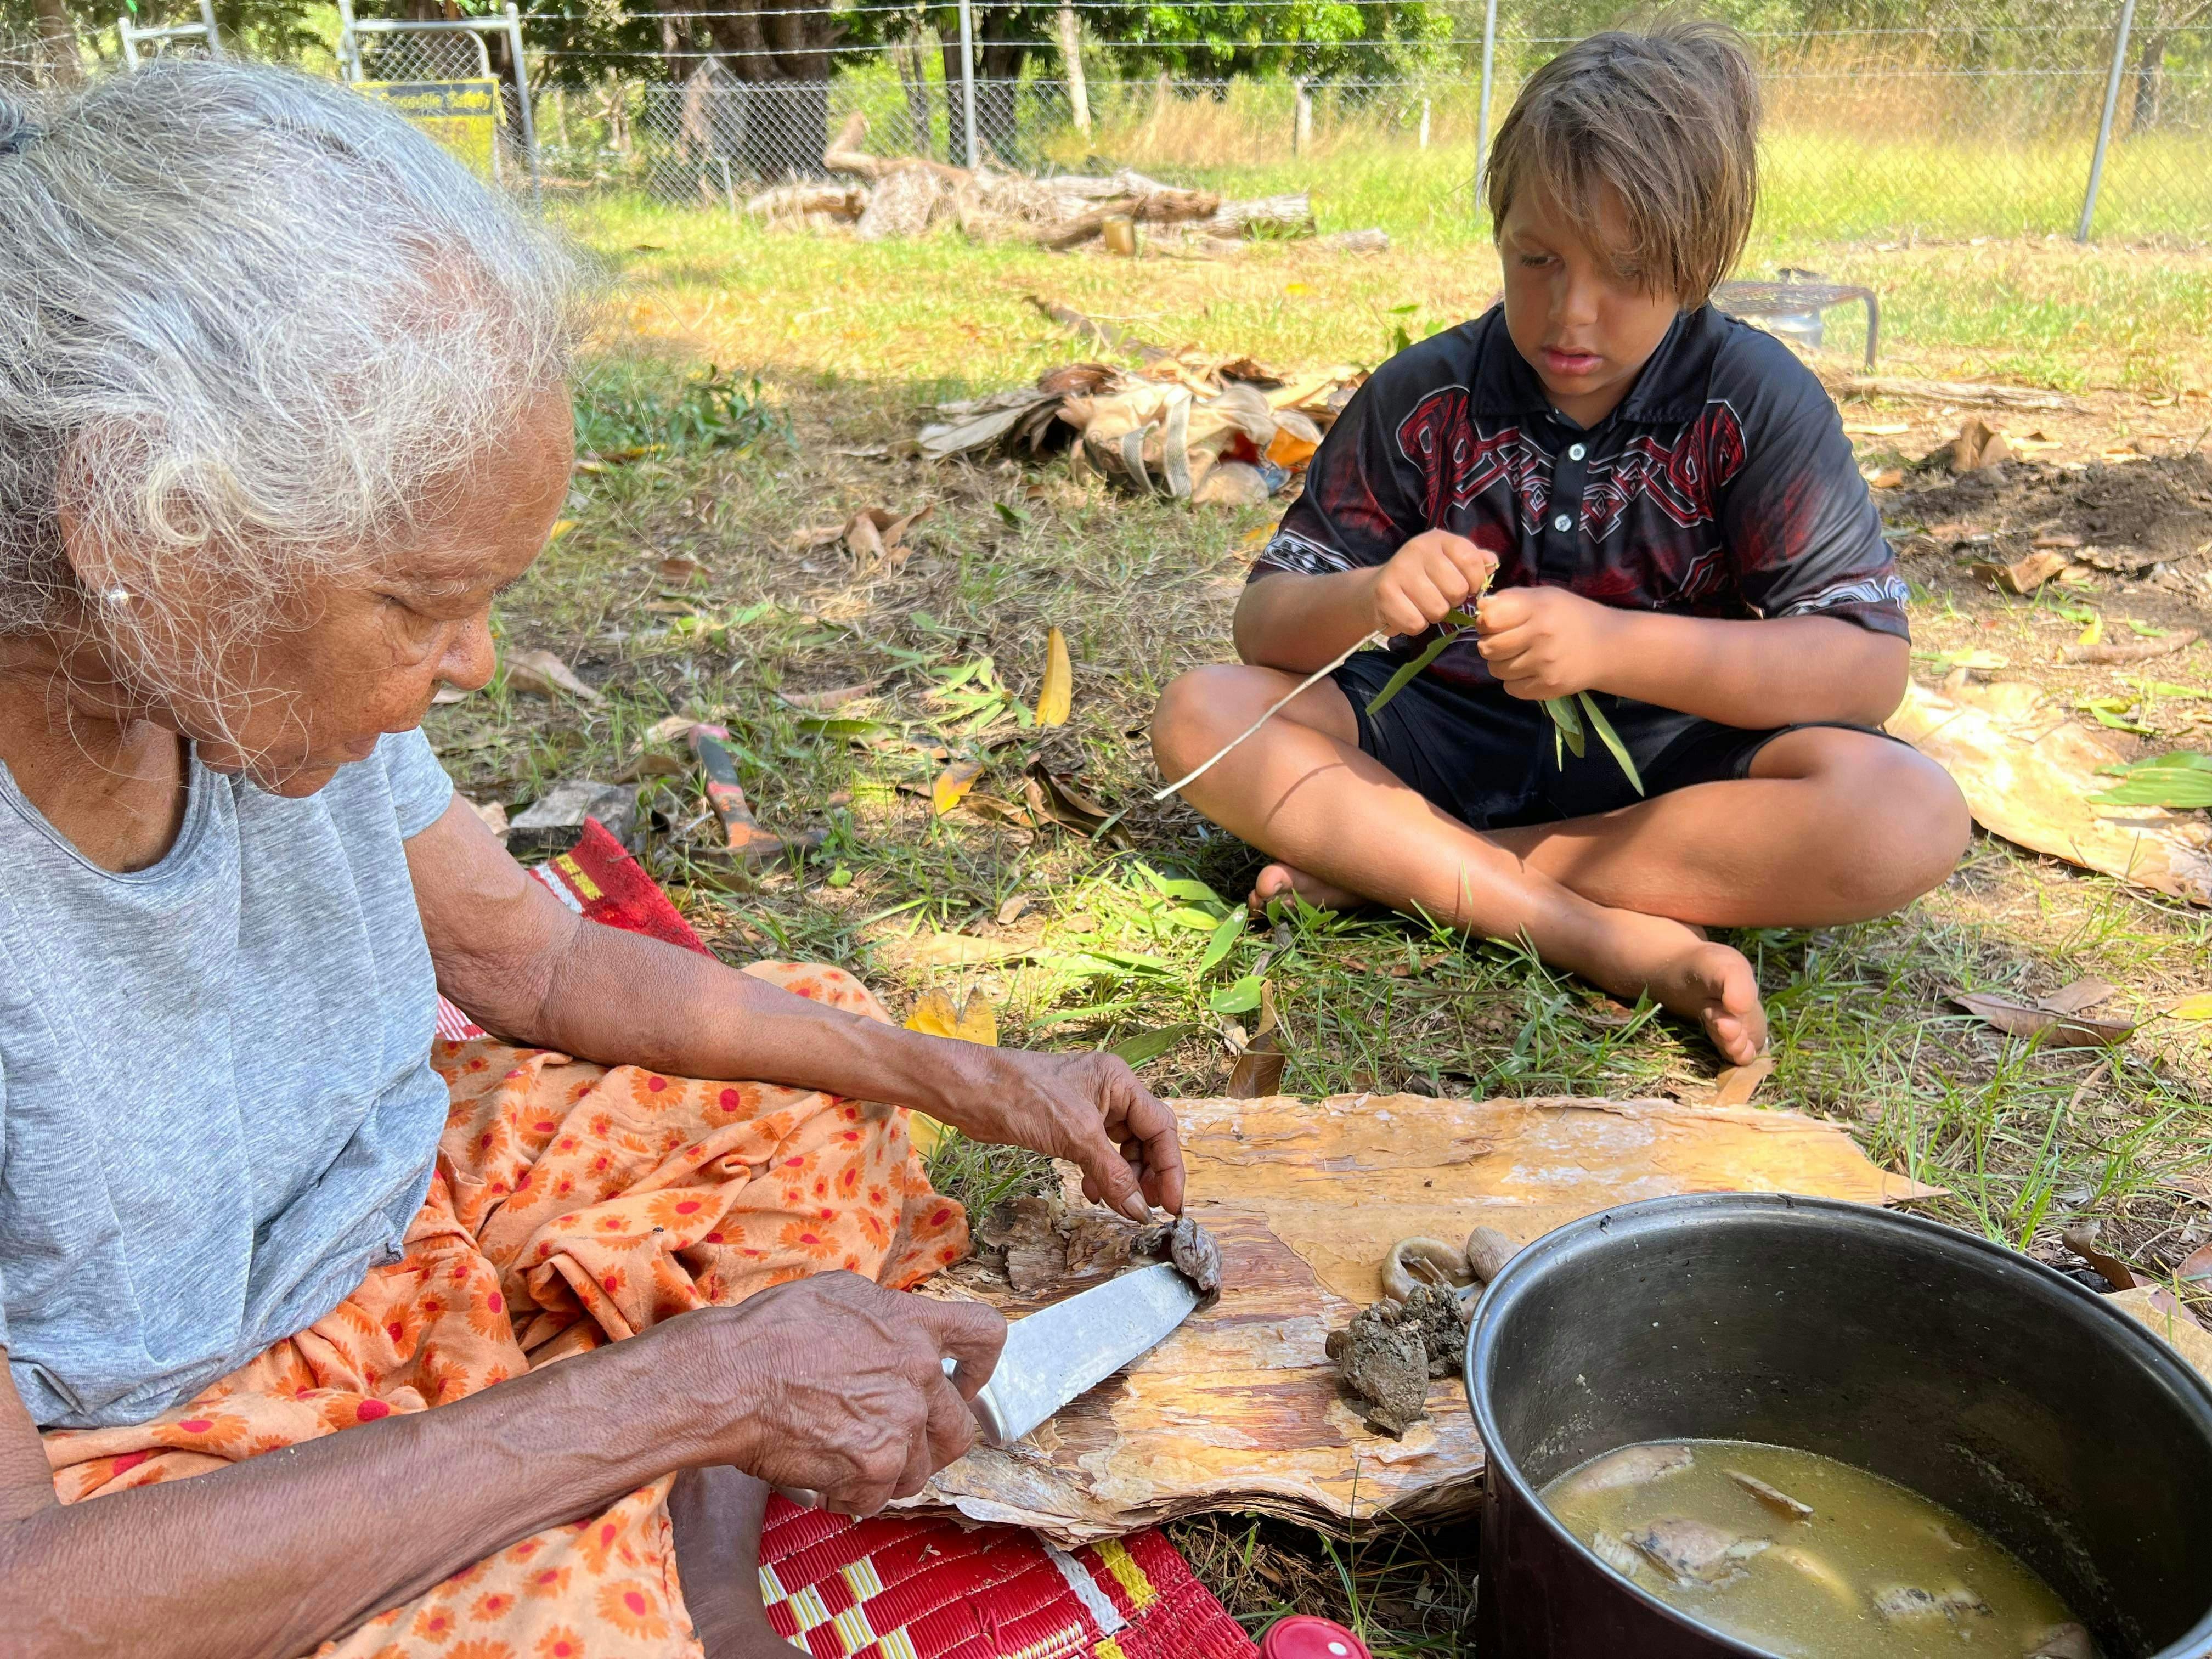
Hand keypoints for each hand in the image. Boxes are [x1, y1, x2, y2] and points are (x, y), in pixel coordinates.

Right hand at [681, 1273, 1005, 1513]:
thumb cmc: (770, 1332)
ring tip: (848, 1460)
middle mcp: (918, 1373)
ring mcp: (901, 1422)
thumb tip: (899, 1332)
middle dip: (933, 1441)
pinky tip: (825, 1477)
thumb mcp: (842, 1296)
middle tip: (900, 1444)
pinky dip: (855, 1496)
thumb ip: (886, 1318)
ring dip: (890, 1473)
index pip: (985, 1335)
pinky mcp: (876, 1465)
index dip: (980, 1367)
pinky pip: (881, 1497)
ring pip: (921, 1469)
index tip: (965, 1384)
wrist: (730, 1376)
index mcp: (913, 1325)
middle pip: (960, 1425)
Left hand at [933, 1047, 1185, 1220]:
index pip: (1160, 1126)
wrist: (971, 1092)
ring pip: (1121, 1149)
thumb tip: (1140, 1210)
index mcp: (1120, 1082)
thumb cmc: (1023, 1097)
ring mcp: (1089, 1108)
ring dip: (1124, 1179)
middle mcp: (1109, 1092)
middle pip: (1145, 1138)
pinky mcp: (1068, 1125)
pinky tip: (1094, 1194)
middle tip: (1148, 1209)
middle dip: (1148, 1175)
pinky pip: (1097, 1154)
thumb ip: (1113, 1174)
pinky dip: (1100, 1175)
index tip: (1171, 1205)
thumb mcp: (1076, 1137)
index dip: (1170, 1167)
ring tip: (1121, 1206)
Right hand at [1364, 531, 1497, 638]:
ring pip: (1437, 610)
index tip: (1467, 587)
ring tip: (1423, 606)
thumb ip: (1474, 562)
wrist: (1376, 589)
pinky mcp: (1385, 594)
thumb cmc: (1422, 577)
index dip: (1475, 581)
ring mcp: (1399, 570)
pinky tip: (1408, 613)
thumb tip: (1492, 564)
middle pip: (1457, 590)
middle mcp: (1418, 549)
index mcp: (1439, 539)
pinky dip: (1415, 625)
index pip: (1471, 560)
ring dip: (1433, 616)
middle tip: (1440, 597)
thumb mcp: (1449, 562)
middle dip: (1452, 602)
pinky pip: (1415, 623)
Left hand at [1474, 585, 1623, 700]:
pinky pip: (1510, 688)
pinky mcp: (1548, 686)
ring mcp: (1544, 664)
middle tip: (1505, 642)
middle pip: (1488, 648)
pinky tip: (1529, 670)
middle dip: (1490, 645)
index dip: (1486, 623)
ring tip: (1519, 656)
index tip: (1494, 623)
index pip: (1489, 620)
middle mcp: (1541, 636)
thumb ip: (1511, 599)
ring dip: (1501, 664)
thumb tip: (1480, 609)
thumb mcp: (1545, 596)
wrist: (1608, 647)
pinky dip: (1514, 681)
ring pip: (1496, 670)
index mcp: (1538, 608)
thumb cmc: (1572, 616)